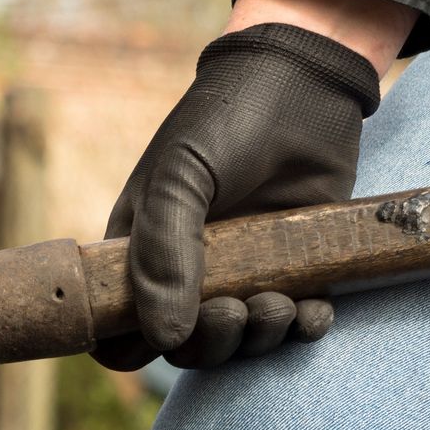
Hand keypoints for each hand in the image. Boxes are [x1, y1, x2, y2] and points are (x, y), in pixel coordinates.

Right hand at [96, 0, 407, 371]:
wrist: (304, 81)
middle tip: (235, 310)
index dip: (134, 347)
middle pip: (184, 349)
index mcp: (140, 254)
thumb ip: (162, 252)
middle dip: (210, 344)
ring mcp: (243, 272)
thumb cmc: (224, 120)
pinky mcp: (297, 266)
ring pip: (240, 343)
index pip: (117, 331)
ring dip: (257, 339)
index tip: (167, 334)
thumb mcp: (178, 177)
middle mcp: (187, 273)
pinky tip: (312, 309)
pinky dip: (304, 329)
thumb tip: (165, 338)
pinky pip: (295, 325)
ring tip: (278, 304)